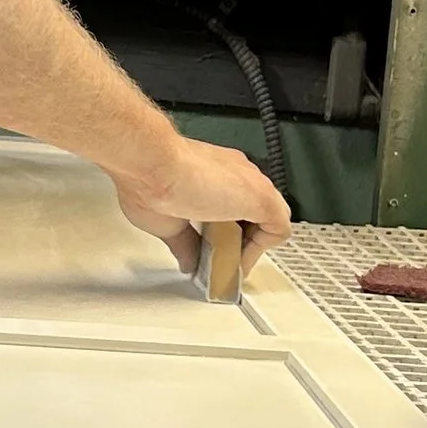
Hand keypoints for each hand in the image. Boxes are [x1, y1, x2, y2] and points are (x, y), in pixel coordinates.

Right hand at [111, 132, 291, 274]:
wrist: (150, 164)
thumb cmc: (148, 179)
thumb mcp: (169, 222)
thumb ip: (185, 243)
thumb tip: (188, 261)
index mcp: (215, 173)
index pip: (234, 204)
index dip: (228, 230)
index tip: (214, 248)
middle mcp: (236, 174)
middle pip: (254, 213)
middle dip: (239, 240)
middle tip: (220, 259)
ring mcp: (250, 184)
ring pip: (268, 220)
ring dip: (250, 246)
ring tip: (227, 263)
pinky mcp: (261, 198)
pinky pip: (278, 229)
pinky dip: (260, 250)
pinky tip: (237, 260)